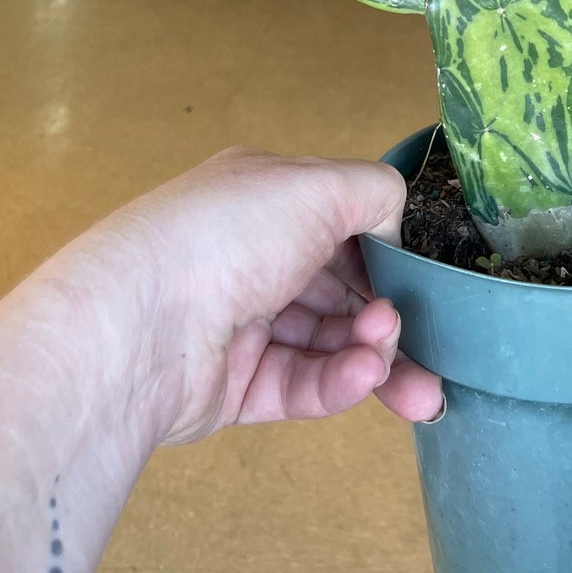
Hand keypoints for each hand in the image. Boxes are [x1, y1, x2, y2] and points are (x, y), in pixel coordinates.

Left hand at [49, 148, 443, 445]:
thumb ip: (375, 193)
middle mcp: (254, 256)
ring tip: (416, 385)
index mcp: (266, 199)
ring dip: (378, 358)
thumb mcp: (317, 185)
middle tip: (433, 346)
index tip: (420, 279)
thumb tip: (394, 228)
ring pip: (330, 344)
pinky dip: (341, 382)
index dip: (385, 251)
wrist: (137, 327)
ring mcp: (244, 324)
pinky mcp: (236, 387)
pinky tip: (366, 379)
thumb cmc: (230, 235)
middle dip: (393, 317)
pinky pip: (302, 385)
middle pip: (342, 291)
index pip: (340, 223)